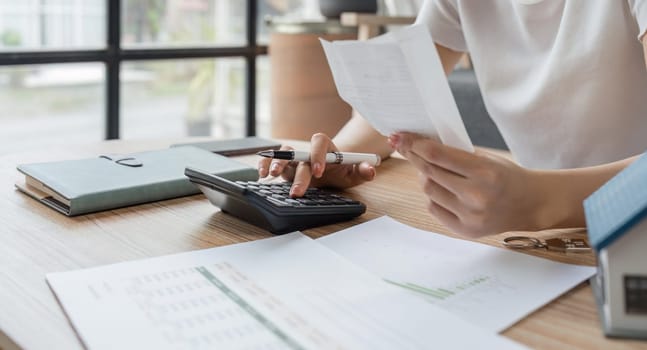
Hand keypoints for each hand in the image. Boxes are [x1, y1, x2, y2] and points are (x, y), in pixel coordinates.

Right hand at [258, 133, 376, 196]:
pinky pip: (271, 161)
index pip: (319, 143)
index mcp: (325, 146)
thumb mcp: (354, 172)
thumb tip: (371, 170)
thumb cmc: (342, 170)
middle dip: (298, 173)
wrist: (332, 171)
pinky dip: (264, 165)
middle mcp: (307, 150)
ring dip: (276, 163)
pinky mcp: (285, 166)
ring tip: (271, 175)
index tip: (320, 171)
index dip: (318, 155)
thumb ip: (363, 170)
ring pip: (282, 153)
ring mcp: (294, 157)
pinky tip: (261, 176)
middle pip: (300, 154)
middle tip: (297, 191)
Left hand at [389, 132, 547, 236]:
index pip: (438, 155)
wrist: (530, 204)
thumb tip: (418, 145)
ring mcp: (470, 216)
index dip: (415, 144)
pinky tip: (441, 189)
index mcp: (484, 172)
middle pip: (429, 173)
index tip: (401, 137)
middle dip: (414, 157)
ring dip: (425, 177)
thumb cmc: (506, 176)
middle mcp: (476, 196)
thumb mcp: (487, 159)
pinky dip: (433, 196)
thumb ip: (456, 155)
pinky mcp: (465, 230)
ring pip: (428, 191)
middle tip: (402, 146)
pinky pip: (434, 208)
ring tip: (430, 170)